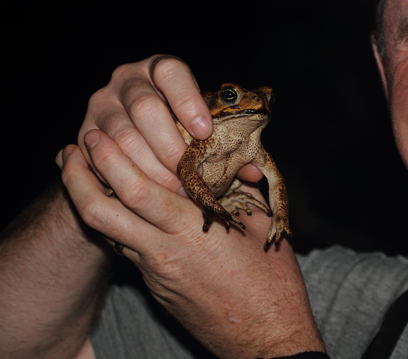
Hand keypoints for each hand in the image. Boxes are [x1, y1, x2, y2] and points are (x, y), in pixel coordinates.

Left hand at [60, 131, 324, 357]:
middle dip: (77, 178)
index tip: (98, 135)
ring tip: (83, 172)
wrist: (266, 340)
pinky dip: (115, 222)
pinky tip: (122, 206)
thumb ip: (238, 186)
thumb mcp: (260, 224)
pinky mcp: (156, 288)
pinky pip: (126, 249)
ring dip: (88, 199)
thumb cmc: (272, 284)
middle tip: (70, 150)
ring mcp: (154, 275)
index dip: (109, 160)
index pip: (136, 191)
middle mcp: (163, 253)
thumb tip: (230, 157)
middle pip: (101, 213)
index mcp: (192, 232)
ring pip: (107, 233)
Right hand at [78, 54, 263, 193]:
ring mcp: (101, 105)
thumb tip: (253, 171)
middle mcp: (127, 80)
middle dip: (170, 148)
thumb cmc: (180, 131)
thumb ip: (228, 143)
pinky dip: (126, 179)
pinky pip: (101, 158)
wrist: (133, 142)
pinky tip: (147, 193)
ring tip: (174, 191)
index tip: (205, 130)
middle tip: (190, 177)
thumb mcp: (203, 129)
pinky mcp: (84, 133)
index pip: (171, 72)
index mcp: (161, 69)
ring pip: (122, 137)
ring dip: (150, 169)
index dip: (188, 100)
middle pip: (145, 108)